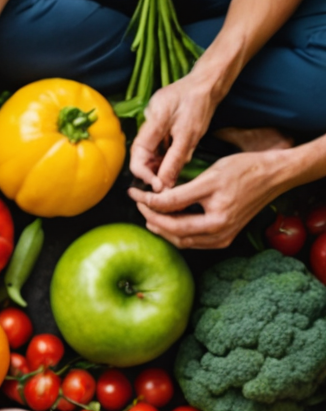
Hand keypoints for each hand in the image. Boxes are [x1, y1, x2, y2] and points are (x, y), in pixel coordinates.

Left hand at [129, 148, 292, 248]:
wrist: (274, 174)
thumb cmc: (246, 170)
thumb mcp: (209, 178)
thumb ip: (180, 194)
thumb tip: (152, 201)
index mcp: (215, 222)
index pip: (171, 220)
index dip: (149, 208)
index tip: (135, 196)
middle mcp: (218, 236)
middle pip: (174, 234)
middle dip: (153, 220)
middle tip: (139, 205)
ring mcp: (222, 239)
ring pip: (182, 240)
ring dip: (163, 228)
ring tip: (149, 213)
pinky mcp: (224, 237)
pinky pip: (193, 240)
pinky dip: (177, 231)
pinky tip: (168, 221)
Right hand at [130, 72, 220, 190]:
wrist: (209, 82)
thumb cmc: (201, 102)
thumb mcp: (189, 134)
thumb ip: (174, 160)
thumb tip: (163, 185)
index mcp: (152, 120)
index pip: (137, 155)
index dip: (144, 174)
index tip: (158, 186)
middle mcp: (148, 121)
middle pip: (142, 155)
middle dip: (153, 171)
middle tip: (168, 182)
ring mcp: (152, 121)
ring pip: (150, 152)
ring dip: (161, 164)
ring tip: (175, 170)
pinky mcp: (160, 123)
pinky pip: (158, 145)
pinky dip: (166, 155)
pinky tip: (177, 157)